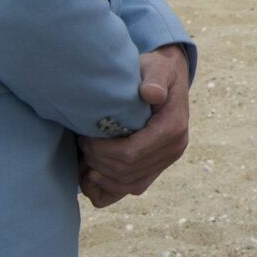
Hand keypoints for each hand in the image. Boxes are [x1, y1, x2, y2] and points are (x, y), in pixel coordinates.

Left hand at [79, 45, 190, 200]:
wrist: (168, 80)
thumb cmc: (156, 72)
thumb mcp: (156, 67)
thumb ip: (154, 79)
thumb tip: (151, 94)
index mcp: (173, 129)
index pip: (132, 153)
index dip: (103, 151)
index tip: (85, 136)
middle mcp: (174, 149)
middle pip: (126, 170)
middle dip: (98, 161)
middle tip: (82, 142)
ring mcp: (166, 161)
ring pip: (128, 184)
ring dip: (102, 175)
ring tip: (86, 157)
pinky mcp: (157, 168)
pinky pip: (132, 188)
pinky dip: (110, 187)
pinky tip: (93, 174)